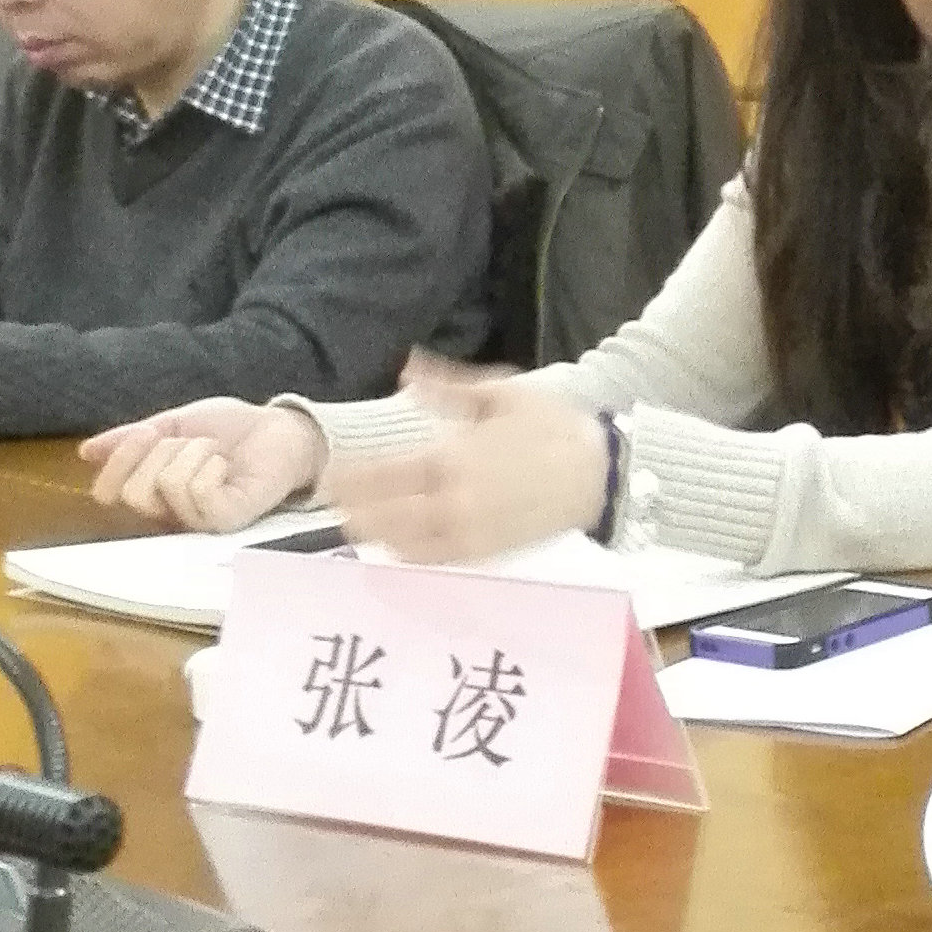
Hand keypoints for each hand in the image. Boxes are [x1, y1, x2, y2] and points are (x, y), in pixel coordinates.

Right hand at [80, 399, 325, 531]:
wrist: (281, 427)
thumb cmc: (232, 429)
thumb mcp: (174, 425)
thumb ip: (133, 439)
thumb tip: (86, 451)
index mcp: (153, 492)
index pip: (108, 493)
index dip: (120, 458)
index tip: (146, 432)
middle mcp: (170, 514)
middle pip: (133, 491)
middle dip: (162, 451)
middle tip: (195, 443)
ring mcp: (198, 521)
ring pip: (166, 485)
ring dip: (194, 452)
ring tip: (218, 453)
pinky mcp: (227, 520)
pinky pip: (197, 492)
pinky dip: (210, 466)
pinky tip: (228, 467)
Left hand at [327, 376, 608, 565]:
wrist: (600, 472)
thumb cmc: (552, 425)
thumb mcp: (502, 391)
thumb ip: (447, 386)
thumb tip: (405, 369)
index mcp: (454, 456)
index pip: (385, 473)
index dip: (351, 477)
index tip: (330, 474)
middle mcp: (453, 501)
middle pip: (384, 514)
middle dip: (352, 509)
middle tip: (331, 503)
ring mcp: (468, 533)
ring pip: (402, 543)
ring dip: (372, 535)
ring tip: (353, 524)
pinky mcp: (485, 553)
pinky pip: (433, 561)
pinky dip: (404, 556)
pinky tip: (392, 545)